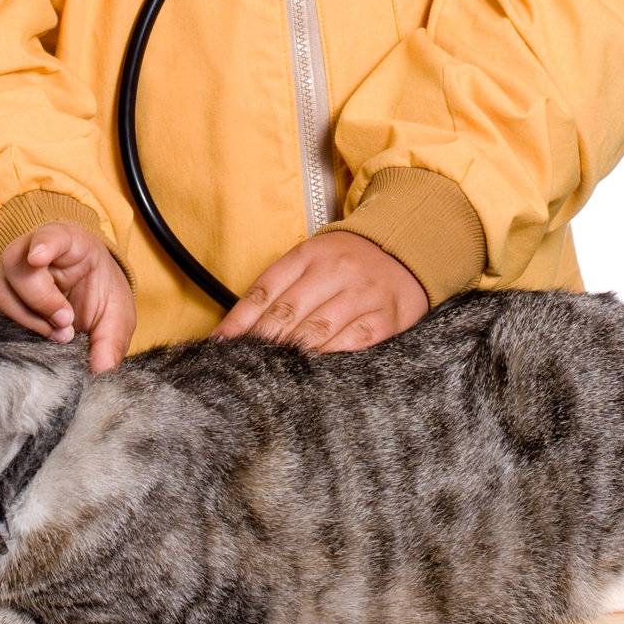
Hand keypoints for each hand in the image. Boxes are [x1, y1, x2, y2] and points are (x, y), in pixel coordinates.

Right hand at [0, 222, 135, 375]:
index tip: (38, 258)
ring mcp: (10, 274)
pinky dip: (8, 328)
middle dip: (40, 299)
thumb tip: (101, 371)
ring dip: (26, 318)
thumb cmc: (100, 296)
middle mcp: (31, 252)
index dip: (44, 244)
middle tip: (66, 322)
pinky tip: (30, 340)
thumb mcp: (116, 317)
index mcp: (68, 243)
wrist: (87, 301)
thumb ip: (111, 342)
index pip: (51, 234)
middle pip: (17, 265)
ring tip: (56, 335)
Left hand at [207, 233, 428, 354]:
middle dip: (261, 342)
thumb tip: (237, 327)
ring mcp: (361, 293)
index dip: (240, 319)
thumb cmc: (345, 261)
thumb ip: (280, 288)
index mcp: (309, 254)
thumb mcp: (311, 259)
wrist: (403, 249)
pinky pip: (354, 341)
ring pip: (318, 329)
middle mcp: (334, 270)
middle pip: (288, 311)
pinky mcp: (386, 316)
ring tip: (269, 375)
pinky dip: (331, 357)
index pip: (265, 289)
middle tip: (242, 366)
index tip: (220, 343)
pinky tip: (313, 371)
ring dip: (291, 354)